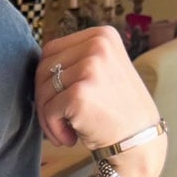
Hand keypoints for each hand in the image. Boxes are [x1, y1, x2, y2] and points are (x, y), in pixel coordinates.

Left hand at [35, 24, 167, 176]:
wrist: (138, 141)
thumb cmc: (116, 111)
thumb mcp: (103, 70)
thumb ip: (76, 61)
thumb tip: (38, 66)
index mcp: (102, 35)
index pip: (51, 50)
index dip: (47, 79)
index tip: (59, 100)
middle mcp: (97, 45)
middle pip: (43, 68)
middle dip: (44, 98)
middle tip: (58, 121)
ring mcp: (90, 67)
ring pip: (43, 90)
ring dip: (48, 117)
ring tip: (66, 132)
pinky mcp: (80, 93)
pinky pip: (48, 110)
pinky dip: (53, 129)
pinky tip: (70, 139)